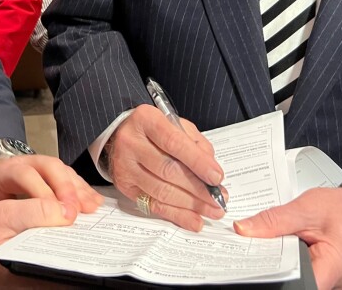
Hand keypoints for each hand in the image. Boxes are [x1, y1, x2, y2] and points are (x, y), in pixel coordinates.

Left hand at [0, 154, 102, 214]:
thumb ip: (4, 221)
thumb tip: (28, 239)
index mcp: (1, 172)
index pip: (23, 176)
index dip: (42, 193)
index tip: (57, 215)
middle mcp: (22, 162)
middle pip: (47, 166)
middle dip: (64, 188)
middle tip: (75, 212)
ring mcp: (39, 164)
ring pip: (62, 169)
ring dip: (78, 189)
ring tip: (91, 209)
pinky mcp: (51, 171)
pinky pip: (70, 174)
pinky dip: (83, 189)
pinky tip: (93, 202)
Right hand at [107, 104, 225, 230]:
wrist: (123, 135)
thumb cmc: (155, 131)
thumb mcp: (177, 126)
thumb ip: (196, 145)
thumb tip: (211, 173)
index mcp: (146, 120)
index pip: (174, 143)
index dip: (197, 162)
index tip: (217, 177)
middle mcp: (131, 142)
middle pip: (167, 170)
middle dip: (198, 188)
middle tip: (219, 199)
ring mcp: (125, 166)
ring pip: (161, 191)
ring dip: (191, 204)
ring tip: (212, 210)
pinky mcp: (125, 187)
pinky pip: (153, 205)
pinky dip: (177, 215)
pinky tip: (194, 220)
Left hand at [234, 187, 341, 289]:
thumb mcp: (306, 209)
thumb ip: (274, 220)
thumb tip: (244, 229)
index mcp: (330, 267)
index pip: (296, 285)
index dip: (272, 277)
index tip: (251, 263)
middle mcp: (329, 280)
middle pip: (290, 281)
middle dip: (269, 266)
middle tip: (251, 248)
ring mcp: (323, 278)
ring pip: (291, 276)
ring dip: (275, 261)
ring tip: (262, 244)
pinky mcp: (317, 272)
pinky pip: (295, 269)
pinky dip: (283, 257)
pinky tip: (274, 245)